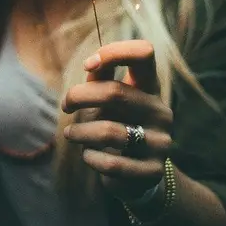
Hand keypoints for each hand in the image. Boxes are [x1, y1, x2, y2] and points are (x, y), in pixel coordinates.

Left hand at [61, 40, 173, 201]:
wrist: (137, 174)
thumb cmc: (116, 125)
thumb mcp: (109, 100)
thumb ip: (100, 78)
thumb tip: (92, 63)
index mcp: (150, 87)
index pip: (144, 53)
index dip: (114, 52)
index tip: (88, 65)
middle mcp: (160, 111)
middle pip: (115, 93)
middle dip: (79, 96)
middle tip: (65, 106)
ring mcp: (161, 142)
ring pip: (109, 131)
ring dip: (80, 132)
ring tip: (71, 133)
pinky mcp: (153, 171)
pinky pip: (112, 163)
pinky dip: (91, 157)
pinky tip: (87, 155)